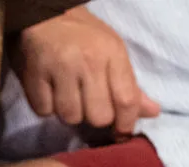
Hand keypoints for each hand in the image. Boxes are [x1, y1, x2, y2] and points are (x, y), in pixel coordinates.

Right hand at [9, 7, 159, 135]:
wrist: (41, 12)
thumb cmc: (81, 36)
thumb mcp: (111, 52)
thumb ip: (129, 86)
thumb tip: (153, 112)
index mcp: (112, 53)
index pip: (126, 101)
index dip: (125, 124)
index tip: (120, 131)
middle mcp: (88, 60)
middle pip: (99, 117)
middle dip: (93, 117)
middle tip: (87, 102)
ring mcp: (60, 67)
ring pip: (71, 117)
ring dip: (68, 112)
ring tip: (66, 94)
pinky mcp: (34, 74)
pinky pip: (44, 111)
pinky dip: (46, 106)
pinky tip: (48, 90)